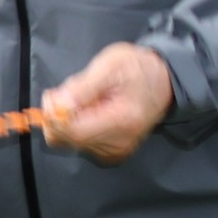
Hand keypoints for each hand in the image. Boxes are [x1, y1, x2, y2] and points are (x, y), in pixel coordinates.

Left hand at [44, 42, 175, 162]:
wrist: (164, 82)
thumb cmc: (138, 68)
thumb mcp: (110, 65)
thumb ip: (82, 87)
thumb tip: (58, 106)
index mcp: (121, 122)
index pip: (71, 132)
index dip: (53, 114)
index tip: (54, 94)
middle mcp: (119, 144)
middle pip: (66, 139)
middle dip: (58, 115)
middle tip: (69, 92)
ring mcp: (116, 151)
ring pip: (68, 141)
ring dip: (67, 119)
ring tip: (86, 99)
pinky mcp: (112, 153)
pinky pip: (78, 143)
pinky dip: (76, 125)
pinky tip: (90, 111)